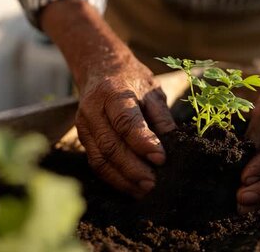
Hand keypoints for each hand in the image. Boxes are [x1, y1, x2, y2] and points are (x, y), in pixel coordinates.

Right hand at [75, 56, 175, 198]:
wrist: (101, 68)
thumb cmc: (132, 81)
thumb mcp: (152, 91)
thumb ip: (162, 117)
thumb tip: (175, 146)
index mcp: (113, 92)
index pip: (126, 121)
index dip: (143, 142)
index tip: (161, 159)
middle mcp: (93, 110)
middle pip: (110, 145)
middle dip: (133, 168)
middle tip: (154, 183)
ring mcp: (84, 126)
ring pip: (100, 159)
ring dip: (122, 179)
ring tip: (144, 190)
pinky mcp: (83, 139)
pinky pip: (96, 163)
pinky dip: (114, 178)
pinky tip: (131, 187)